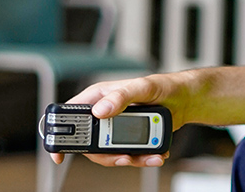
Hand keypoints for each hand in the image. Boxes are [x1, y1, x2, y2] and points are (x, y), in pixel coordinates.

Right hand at [50, 72, 190, 167]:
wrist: (185, 99)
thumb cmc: (163, 86)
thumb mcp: (142, 87)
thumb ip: (121, 97)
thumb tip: (100, 111)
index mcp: (100, 97)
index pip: (71, 115)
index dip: (60, 134)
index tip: (59, 155)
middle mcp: (104, 113)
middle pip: (90, 143)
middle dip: (106, 155)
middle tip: (124, 157)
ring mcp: (116, 128)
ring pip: (109, 153)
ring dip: (128, 159)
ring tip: (148, 156)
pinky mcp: (130, 139)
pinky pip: (128, 155)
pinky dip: (141, 158)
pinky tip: (155, 154)